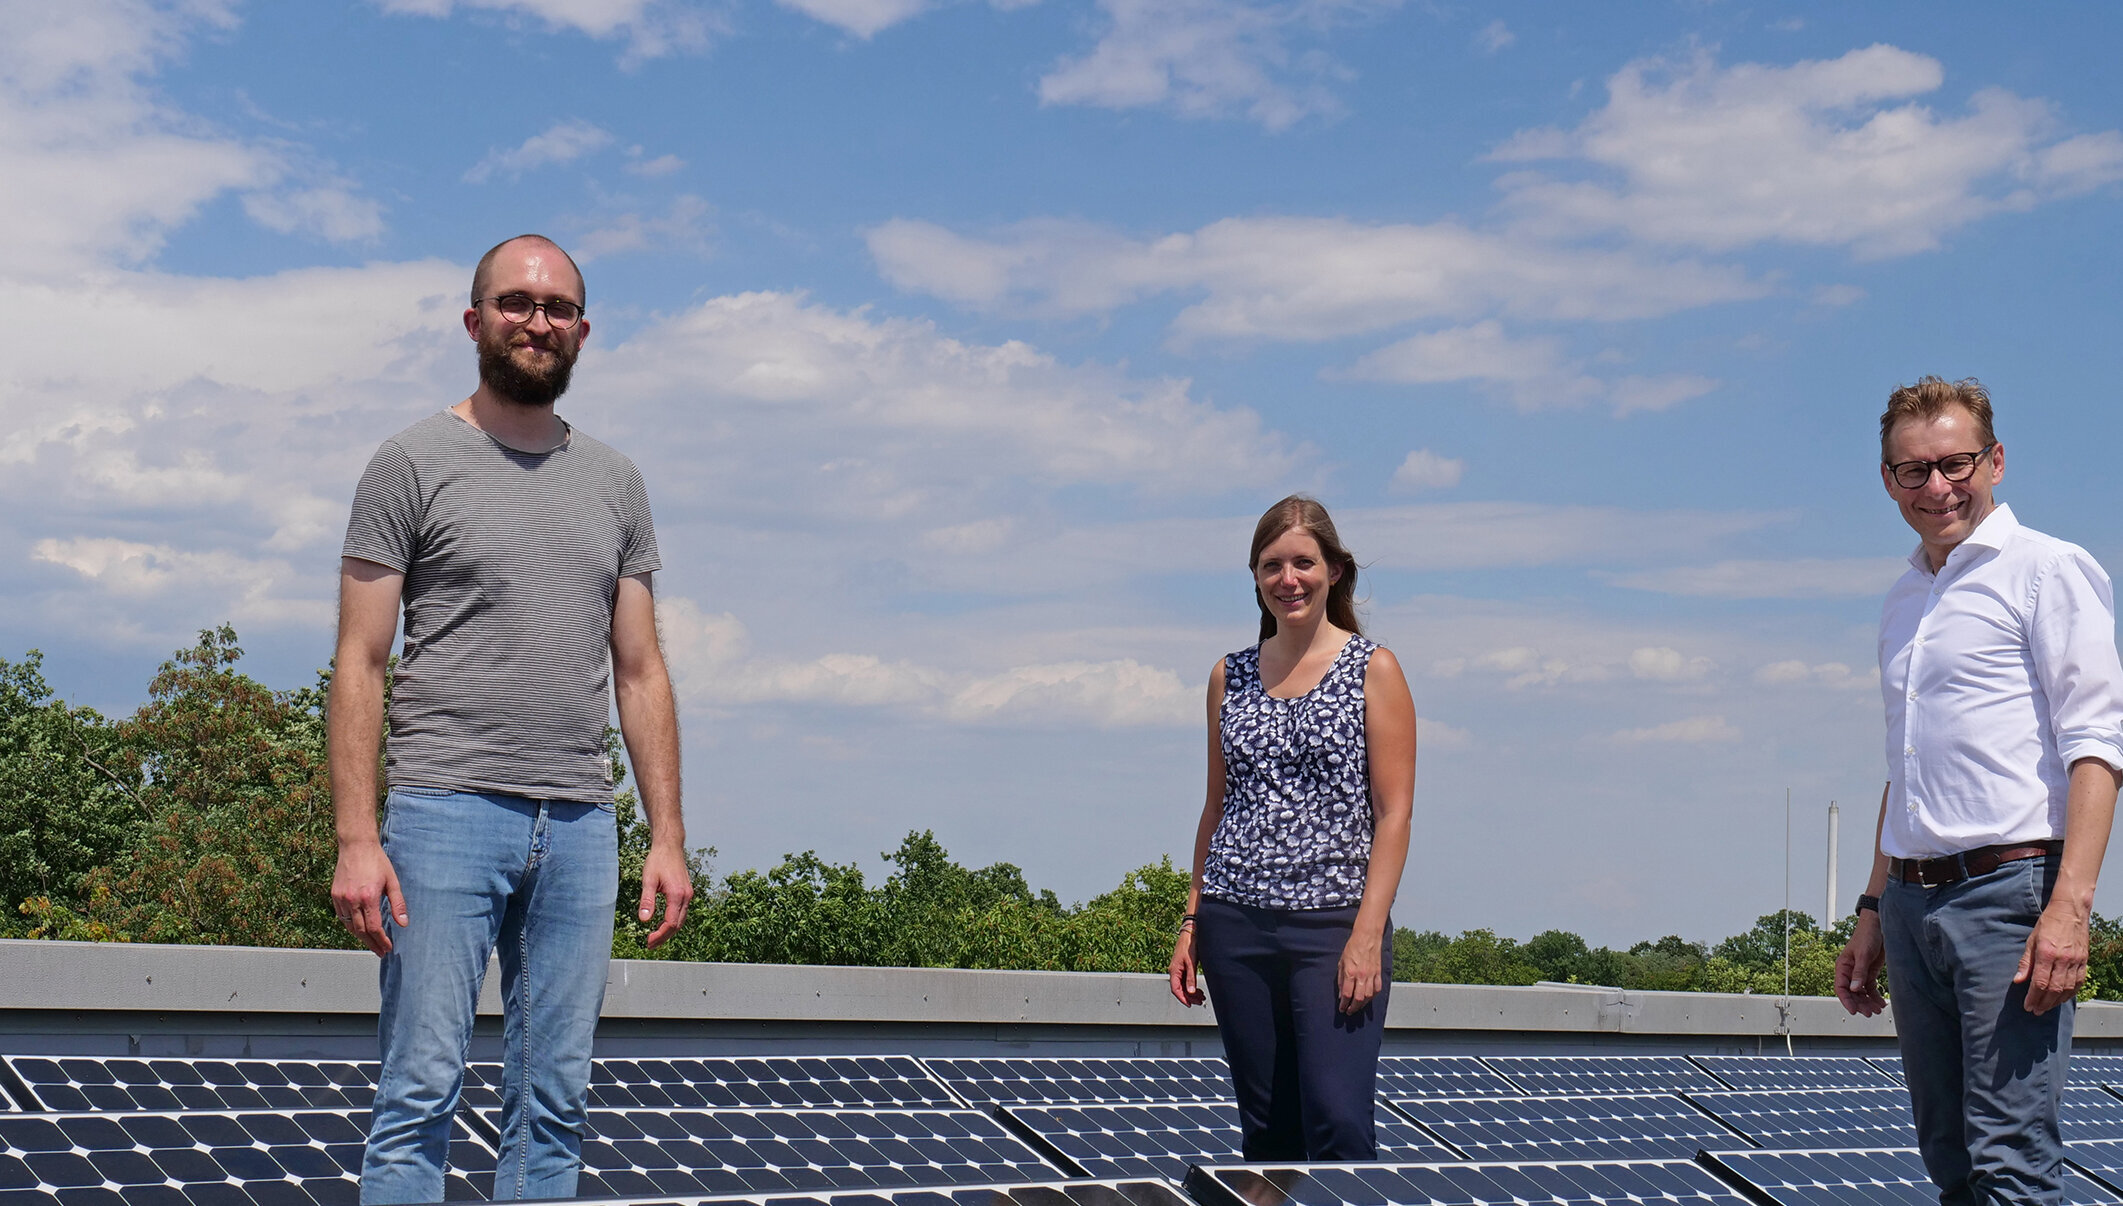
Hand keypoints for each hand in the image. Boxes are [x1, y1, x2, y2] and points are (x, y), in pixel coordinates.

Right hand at [332, 839, 405, 956]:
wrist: (356, 845)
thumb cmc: (376, 861)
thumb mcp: (393, 881)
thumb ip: (398, 904)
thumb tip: (403, 923)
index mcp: (368, 897)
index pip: (374, 928)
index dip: (381, 940)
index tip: (387, 947)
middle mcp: (352, 900)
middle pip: (361, 931)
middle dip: (371, 943)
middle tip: (380, 951)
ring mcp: (341, 898)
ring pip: (349, 926)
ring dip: (360, 937)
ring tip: (371, 943)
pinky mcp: (335, 895)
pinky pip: (342, 917)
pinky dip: (350, 926)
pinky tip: (358, 929)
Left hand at [639, 843, 694, 947]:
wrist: (670, 846)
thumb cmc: (659, 860)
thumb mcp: (648, 880)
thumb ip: (646, 901)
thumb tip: (643, 919)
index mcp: (677, 894)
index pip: (670, 923)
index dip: (660, 935)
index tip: (648, 941)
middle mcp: (686, 896)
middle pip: (677, 925)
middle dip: (664, 937)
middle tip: (650, 944)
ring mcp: (688, 894)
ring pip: (681, 920)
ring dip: (669, 931)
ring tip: (655, 937)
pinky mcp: (686, 892)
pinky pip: (681, 912)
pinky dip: (673, 921)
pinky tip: (663, 924)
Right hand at [1169, 929, 1204, 1005]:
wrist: (1190, 933)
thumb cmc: (1189, 945)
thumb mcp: (1191, 963)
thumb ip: (1191, 978)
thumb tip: (1190, 991)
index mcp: (1174, 971)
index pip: (1175, 989)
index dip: (1182, 999)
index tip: (1189, 1005)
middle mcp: (1175, 971)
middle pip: (1180, 989)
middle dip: (1189, 997)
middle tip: (1199, 1002)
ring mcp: (1179, 970)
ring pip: (1184, 985)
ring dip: (1192, 993)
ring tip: (1201, 997)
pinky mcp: (1184, 967)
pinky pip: (1186, 980)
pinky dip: (1192, 986)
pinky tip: (1198, 989)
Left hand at [1337, 928, 1384, 1014]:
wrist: (1367, 937)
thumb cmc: (1352, 948)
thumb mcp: (1341, 962)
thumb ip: (1341, 979)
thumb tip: (1341, 994)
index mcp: (1350, 973)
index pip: (1347, 994)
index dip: (1344, 1004)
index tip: (1342, 1008)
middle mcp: (1362, 976)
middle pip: (1359, 998)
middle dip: (1353, 1008)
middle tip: (1349, 1011)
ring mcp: (1372, 975)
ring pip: (1369, 996)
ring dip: (1363, 1004)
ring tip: (1358, 1007)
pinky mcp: (1378, 973)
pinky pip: (1377, 989)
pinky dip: (1373, 996)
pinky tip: (1369, 998)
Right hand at [1834, 914, 1887, 1015]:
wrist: (1880, 926)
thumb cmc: (1867, 935)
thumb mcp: (1863, 954)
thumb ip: (1859, 972)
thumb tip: (1855, 989)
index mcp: (1843, 966)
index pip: (1841, 987)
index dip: (1846, 1000)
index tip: (1854, 1011)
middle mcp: (1850, 971)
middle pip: (1852, 993)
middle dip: (1860, 1003)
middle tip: (1869, 1013)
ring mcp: (1860, 972)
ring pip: (1862, 992)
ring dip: (1868, 1002)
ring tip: (1877, 1010)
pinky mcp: (1870, 972)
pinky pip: (1871, 988)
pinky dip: (1875, 996)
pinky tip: (1881, 1003)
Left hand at [2017, 900, 2090, 1014]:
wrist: (2070, 911)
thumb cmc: (2048, 923)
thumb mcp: (2031, 940)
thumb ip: (2026, 962)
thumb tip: (2018, 980)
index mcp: (2046, 953)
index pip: (2040, 982)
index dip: (2033, 997)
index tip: (2028, 1006)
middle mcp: (2063, 959)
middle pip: (2054, 989)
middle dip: (2044, 1003)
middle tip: (2035, 1011)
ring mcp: (2076, 961)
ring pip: (2067, 988)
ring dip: (2056, 1001)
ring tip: (2046, 1007)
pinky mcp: (2084, 961)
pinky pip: (2078, 983)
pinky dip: (2070, 993)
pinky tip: (2062, 998)